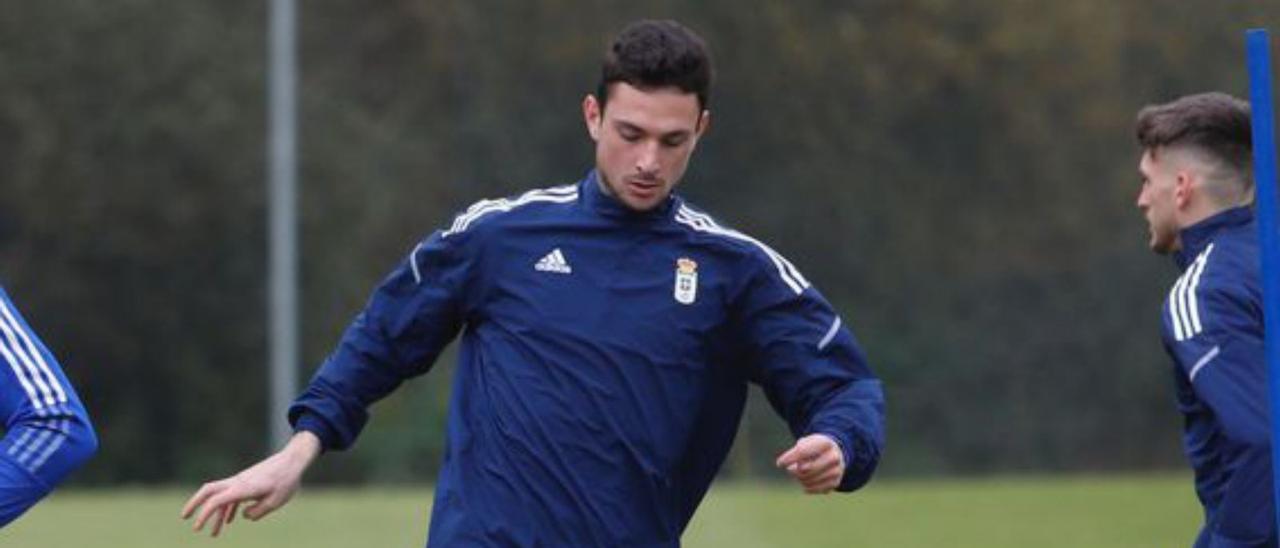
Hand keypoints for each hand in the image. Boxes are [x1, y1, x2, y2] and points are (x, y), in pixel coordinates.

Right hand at [181, 431, 321, 536]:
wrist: (293, 460)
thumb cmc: (286, 481)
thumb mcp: (276, 502)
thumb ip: (257, 512)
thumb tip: (243, 516)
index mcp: (243, 488)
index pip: (217, 500)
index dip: (204, 514)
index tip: (197, 527)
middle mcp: (238, 482)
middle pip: (209, 490)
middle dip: (194, 503)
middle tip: (184, 517)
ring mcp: (241, 481)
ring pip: (221, 496)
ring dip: (215, 515)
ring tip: (213, 534)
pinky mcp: (247, 482)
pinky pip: (232, 495)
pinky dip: (228, 508)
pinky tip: (228, 521)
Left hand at [775, 434, 844, 493]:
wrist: (834, 452)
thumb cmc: (814, 447)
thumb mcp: (805, 442)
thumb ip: (797, 452)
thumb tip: (791, 469)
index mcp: (825, 443)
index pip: (802, 452)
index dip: (789, 458)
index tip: (779, 463)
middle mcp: (834, 456)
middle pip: (805, 468)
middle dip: (794, 470)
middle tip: (791, 469)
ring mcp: (837, 470)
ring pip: (808, 480)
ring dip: (799, 478)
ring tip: (800, 473)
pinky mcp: (835, 483)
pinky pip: (813, 489)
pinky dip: (806, 486)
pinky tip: (806, 481)